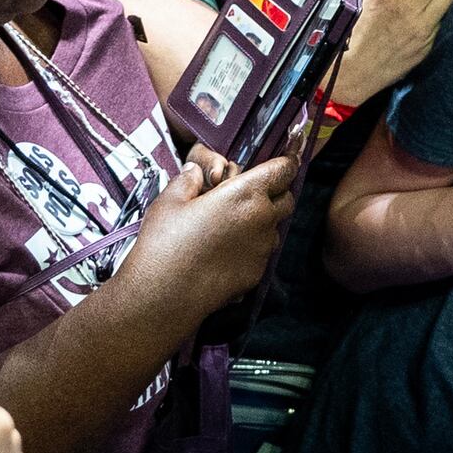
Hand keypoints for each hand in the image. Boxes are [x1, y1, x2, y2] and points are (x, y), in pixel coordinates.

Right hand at [122, 144, 299, 316]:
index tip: (287, 157)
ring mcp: (262, 249)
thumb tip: (195, 171)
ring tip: (232, 224)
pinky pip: (262, 252)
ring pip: (274, 227)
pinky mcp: (257, 273)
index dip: (288, 161)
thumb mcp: (170, 201)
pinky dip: (252, 246)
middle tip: (251, 192)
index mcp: (245, 194)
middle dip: (275, 191)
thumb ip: (188, 180)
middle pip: (286, 198)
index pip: (284, 170)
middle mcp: (261, 220)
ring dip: (262, 221)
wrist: (164, 295)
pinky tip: (225, 250)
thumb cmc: (165, 244)